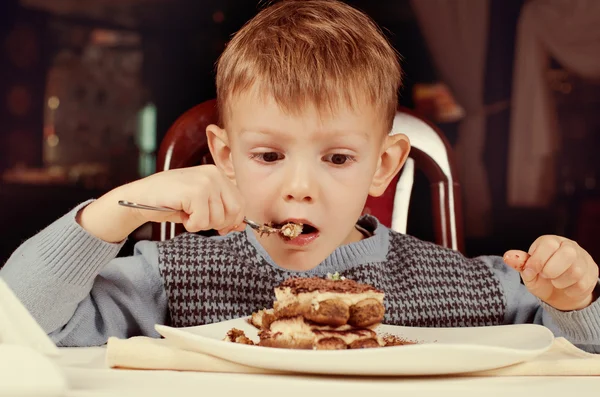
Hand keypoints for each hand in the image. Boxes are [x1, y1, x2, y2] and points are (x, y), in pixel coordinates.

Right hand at [79, 165, 245, 241]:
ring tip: (187, 212)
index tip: (219, 226)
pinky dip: (191, 225)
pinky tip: (181, 213)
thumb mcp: (202, 203)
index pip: (241, 203)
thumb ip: (222, 210)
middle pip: (234, 212)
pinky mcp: (194, 192)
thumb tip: (242, 225)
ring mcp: (205, 181)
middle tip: (199, 219)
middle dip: (218, 223)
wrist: (141, 197)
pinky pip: (202, 221)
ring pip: (218, 218)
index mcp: (218, 174)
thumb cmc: (171, 201)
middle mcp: (214, 174)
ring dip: (201, 224)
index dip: (232, 220)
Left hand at [504, 236, 598, 310]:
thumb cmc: (542, 278)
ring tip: (554, 281)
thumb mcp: (528, 271)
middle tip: (545, 275)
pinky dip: (569, 290)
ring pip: (576, 270)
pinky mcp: (592, 273)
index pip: (548, 244)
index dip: (537, 260)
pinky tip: (565, 287)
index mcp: (551, 241)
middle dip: (551, 270)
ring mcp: (583, 259)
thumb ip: (520, 263)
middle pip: (567, 254)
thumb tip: (508, 256)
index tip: (531, 271)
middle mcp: (569, 246)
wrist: (559, 293)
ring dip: (560, 282)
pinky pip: (582, 284)